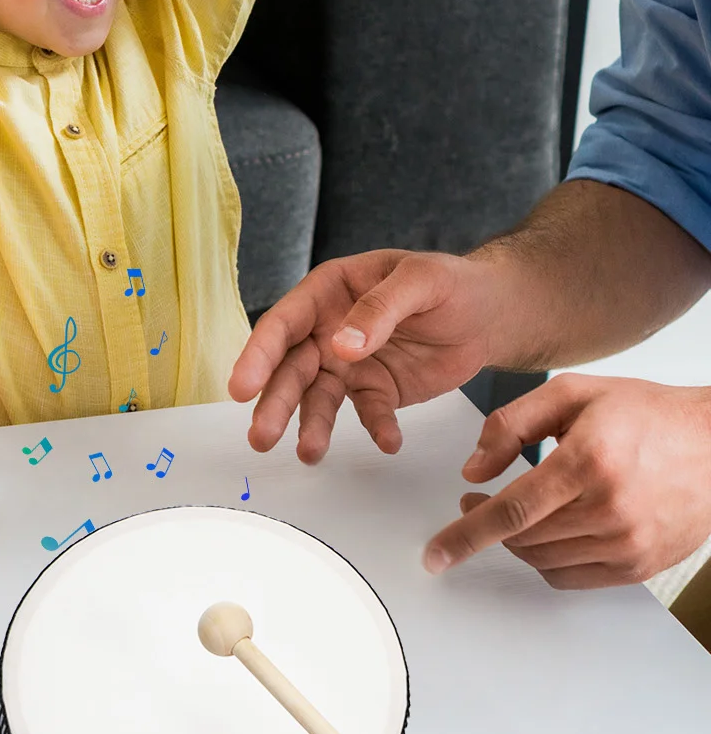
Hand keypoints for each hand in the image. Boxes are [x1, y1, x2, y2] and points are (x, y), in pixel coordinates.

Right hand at [230, 249, 505, 463]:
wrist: (491, 312)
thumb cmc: (452, 282)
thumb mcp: (420, 280)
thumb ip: (380, 309)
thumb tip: (342, 345)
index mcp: (329, 292)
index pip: (283, 324)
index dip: (258, 355)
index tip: (242, 387)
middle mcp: (327, 330)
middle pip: (291, 368)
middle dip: (274, 403)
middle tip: (261, 436)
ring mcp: (348, 364)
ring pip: (318, 398)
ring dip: (312, 426)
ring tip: (310, 453)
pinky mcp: (376, 390)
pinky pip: (368, 413)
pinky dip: (376, 428)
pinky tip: (389, 441)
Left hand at [423, 375, 710, 586]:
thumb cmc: (646, 414)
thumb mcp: (572, 394)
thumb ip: (511, 424)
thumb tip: (473, 470)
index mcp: (589, 462)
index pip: (512, 511)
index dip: (465, 536)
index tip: (436, 554)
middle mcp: (611, 509)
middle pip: (522, 539)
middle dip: (485, 525)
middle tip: (476, 500)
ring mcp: (630, 543)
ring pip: (542, 561)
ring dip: (515, 541)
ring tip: (516, 510)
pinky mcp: (641, 565)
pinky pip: (572, 577)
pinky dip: (546, 560)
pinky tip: (547, 531)